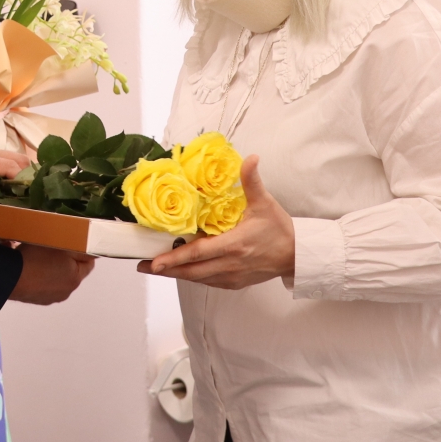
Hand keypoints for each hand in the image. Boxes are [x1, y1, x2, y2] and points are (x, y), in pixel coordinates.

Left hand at [0, 133, 28, 193]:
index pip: (13, 168)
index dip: (24, 183)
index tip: (28, 199)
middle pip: (21, 161)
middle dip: (29, 178)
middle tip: (27, 198)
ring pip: (16, 158)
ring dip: (22, 174)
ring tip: (20, 194)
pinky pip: (6, 159)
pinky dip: (14, 170)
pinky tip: (8, 185)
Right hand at [8, 243, 95, 303]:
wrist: (9, 276)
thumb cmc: (36, 257)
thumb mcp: (61, 244)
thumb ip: (81, 247)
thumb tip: (95, 251)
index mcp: (75, 278)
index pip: (89, 263)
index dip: (82, 251)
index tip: (71, 242)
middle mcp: (66, 291)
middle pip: (73, 272)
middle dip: (66, 260)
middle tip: (52, 247)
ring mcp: (50, 297)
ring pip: (57, 279)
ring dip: (52, 269)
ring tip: (37, 258)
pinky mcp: (36, 299)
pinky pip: (43, 285)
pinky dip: (40, 277)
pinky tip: (29, 268)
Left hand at [136, 156, 294, 288]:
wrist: (298, 256)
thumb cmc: (280, 230)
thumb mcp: (265, 203)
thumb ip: (252, 181)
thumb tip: (250, 158)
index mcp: (235, 244)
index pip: (199, 252)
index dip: (175, 257)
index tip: (155, 261)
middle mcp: (231, 264)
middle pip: (192, 270)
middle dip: (166, 269)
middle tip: (143, 265)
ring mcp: (232, 276)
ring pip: (198, 278)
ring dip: (176, 274)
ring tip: (155, 268)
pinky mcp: (234, 283)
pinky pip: (208, 282)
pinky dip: (193, 276)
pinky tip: (181, 271)